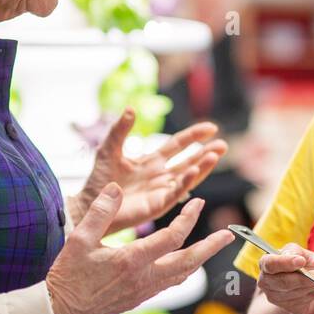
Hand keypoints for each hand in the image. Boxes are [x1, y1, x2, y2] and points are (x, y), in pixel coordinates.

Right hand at [46, 184, 232, 313]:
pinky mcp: (140, 299)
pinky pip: (170, 283)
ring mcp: (144, 291)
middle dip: (211, 247)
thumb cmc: (67, 275)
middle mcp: (143, 278)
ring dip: (200, 259)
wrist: (60, 312)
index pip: (172, 238)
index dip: (188, 218)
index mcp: (131, 260)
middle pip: (188, 262)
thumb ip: (101, 211)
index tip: (198, 202)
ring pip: (182, 275)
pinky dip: (184, 270)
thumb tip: (117, 187)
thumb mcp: (79, 239)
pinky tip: (187, 263)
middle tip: (229, 235)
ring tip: (214, 246)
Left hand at [71, 113, 226, 234]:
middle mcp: (160, 176)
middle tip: (223, 144)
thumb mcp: (109, 149)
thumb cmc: (99, 180)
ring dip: (201, 167)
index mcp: (152, 161)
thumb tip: (131, 109)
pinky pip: (174, 192)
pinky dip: (185, 182)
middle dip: (206, 153)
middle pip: (189, 161)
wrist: (90, 204)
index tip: (211, 127)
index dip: (194, 136)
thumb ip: (120, 130)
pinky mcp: (156, 205)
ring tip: (215, 155)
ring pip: (187, 177)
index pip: (178, 145)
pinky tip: (193, 170)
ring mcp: (160, 191)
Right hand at [256, 244, 313, 313]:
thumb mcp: (304, 253)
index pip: (270, 264)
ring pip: (296, 293)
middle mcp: (267, 281)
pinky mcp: (288, 308)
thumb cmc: (306, 265)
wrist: (313, 284)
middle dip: (306, 278)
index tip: (301, 261)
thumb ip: (299, 253)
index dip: (285, 263)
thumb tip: (300, 260)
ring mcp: (275, 297)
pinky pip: (303, 301)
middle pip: (284, 282)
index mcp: (267, 263)